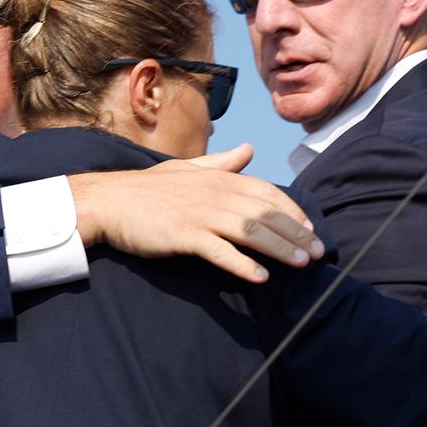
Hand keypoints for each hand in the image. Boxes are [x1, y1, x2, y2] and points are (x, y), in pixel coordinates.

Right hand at [68, 144, 325, 282]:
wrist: (108, 202)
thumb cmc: (146, 189)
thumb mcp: (186, 169)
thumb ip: (221, 162)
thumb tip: (249, 149)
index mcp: (216, 178)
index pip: (266, 192)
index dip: (293, 211)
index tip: (310, 230)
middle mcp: (213, 193)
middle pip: (265, 213)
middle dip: (296, 233)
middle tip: (318, 254)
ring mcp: (199, 214)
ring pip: (250, 231)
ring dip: (279, 248)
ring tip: (301, 265)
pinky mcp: (184, 235)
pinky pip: (219, 251)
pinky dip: (242, 264)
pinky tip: (260, 277)